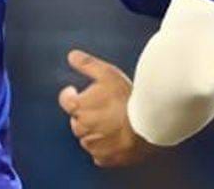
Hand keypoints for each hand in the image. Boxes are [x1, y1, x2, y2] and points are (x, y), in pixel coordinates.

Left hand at [58, 49, 155, 167]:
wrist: (148, 123)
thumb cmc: (127, 97)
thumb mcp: (107, 73)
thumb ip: (87, 64)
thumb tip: (71, 55)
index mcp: (78, 107)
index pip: (65, 100)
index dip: (70, 94)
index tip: (75, 91)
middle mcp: (81, 128)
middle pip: (77, 120)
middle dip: (85, 114)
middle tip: (102, 107)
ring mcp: (93, 146)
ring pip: (87, 138)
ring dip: (94, 131)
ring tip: (112, 123)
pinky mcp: (106, 158)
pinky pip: (100, 154)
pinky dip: (105, 147)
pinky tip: (116, 139)